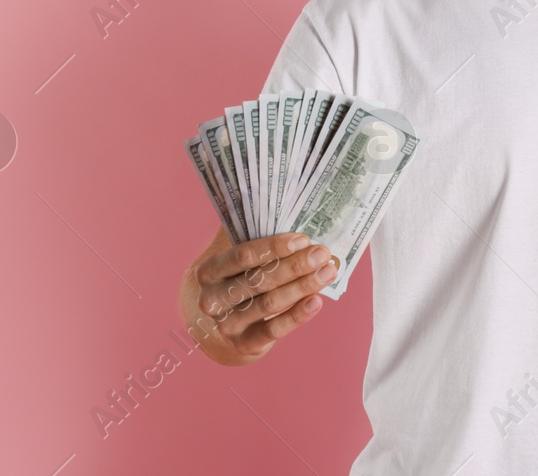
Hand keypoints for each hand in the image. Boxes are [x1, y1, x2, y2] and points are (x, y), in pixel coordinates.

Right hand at [190, 232, 338, 361]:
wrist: (228, 322)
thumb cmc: (240, 276)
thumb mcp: (239, 254)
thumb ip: (252, 228)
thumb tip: (273, 194)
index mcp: (209, 271)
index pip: (242, 256)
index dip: (274, 247)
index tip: (303, 238)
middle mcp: (213, 299)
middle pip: (259, 280)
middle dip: (295, 265)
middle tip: (322, 253)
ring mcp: (226, 325)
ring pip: (269, 304)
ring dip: (302, 286)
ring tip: (328, 271)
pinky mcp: (244, 344)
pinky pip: (273, 330)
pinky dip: (297, 315)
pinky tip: (317, 302)